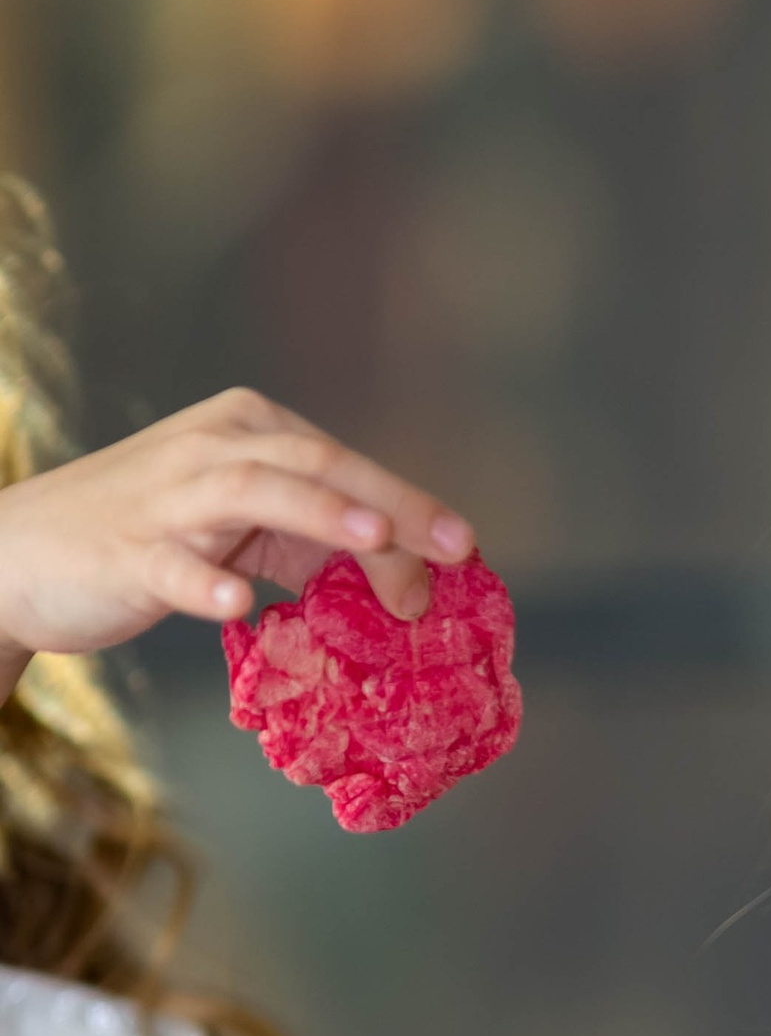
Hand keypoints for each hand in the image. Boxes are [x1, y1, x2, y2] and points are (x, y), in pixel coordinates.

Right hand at [0, 387, 473, 671]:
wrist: (26, 553)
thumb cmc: (148, 536)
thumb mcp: (242, 527)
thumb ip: (314, 540)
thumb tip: (406, 576)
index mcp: (245, 431)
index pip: (338, 461)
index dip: (405, 503)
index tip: (462, 550)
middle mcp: (211, 449)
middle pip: (313, 463)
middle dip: (390, 501)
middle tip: (453, 545)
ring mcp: (168, 499)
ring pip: (252, 492)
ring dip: (317, 512)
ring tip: (371, 537)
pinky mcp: (129, 553)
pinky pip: (173, 567)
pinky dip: (206, 585)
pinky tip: (239, 604)